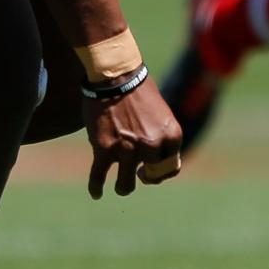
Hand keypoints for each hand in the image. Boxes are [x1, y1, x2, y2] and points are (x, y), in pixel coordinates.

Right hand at [83, 76, 182, 199]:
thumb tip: (154, 153)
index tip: (152, 171)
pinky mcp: (105, 149)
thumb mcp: (160, 113)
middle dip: (145, 177)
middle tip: (137, 174)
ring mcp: (129, 149)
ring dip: (123, 187)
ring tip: (120, 187)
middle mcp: (153, 145)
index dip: (162, 172)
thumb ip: (159, 134)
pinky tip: (96, 193)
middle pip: (152, 177)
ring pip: (126, 185)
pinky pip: (99, 177)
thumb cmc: (138, 90)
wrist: (116, 75)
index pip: (171, 166)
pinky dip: (97, 187)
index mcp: (171, 135)